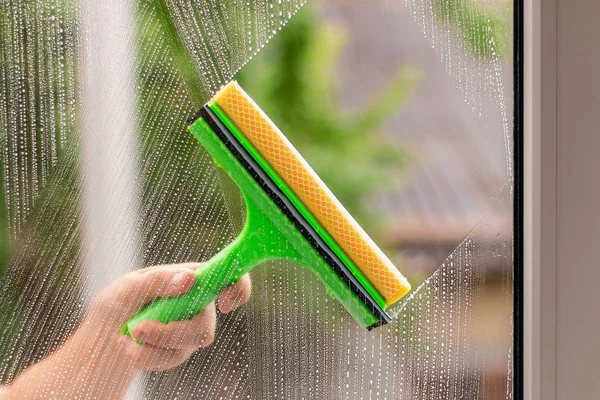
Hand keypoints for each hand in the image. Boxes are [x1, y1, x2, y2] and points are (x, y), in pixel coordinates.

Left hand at [89, 263, 250, 370]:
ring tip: (126, 336)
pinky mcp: (180, 351)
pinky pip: (169, 361)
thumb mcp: (131, 285)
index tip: (224, 305)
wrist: (106, 331)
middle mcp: (199, 304)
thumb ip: (160, 280)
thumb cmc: (121, 300)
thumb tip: (190, 279)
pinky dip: (144, 356)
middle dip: (169, 333)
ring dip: (150, 346)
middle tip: (138, 329)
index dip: (238, 289)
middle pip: (204, 327)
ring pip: (185, 347)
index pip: (230, 277)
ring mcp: (191, 330)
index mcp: (193, 278)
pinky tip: (129, 346)